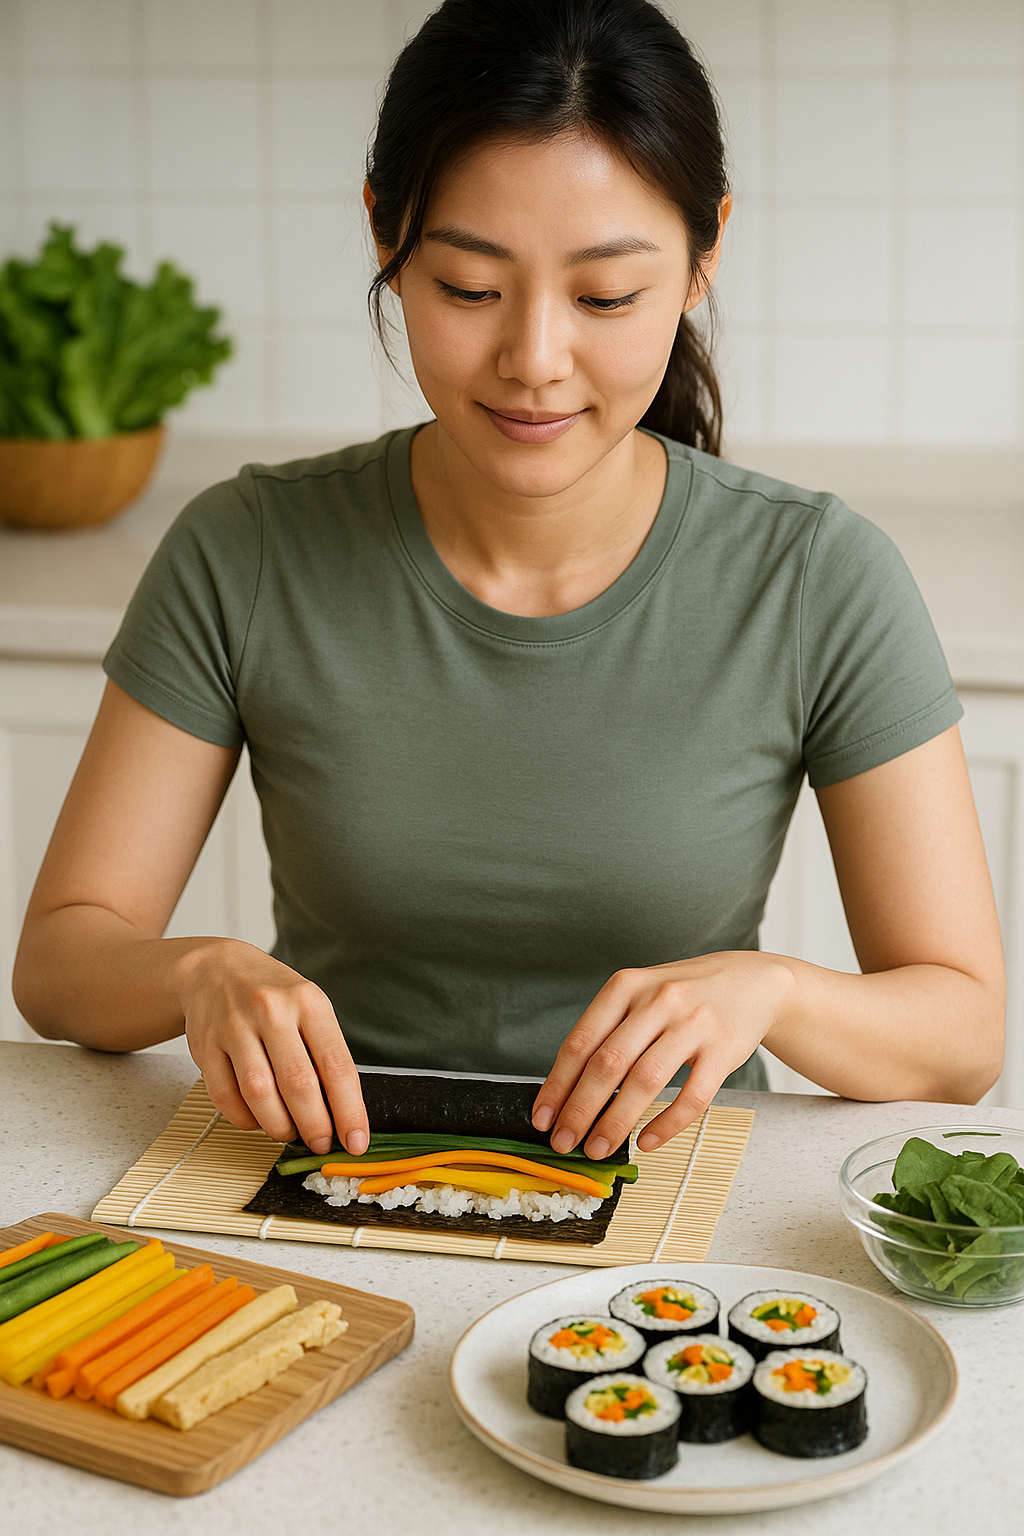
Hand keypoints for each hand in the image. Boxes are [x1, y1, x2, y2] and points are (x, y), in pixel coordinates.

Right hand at [178, 939, 367, 1155]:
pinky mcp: (203, 1044)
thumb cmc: (273, 996)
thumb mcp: (309, 1008)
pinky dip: (245, 1119)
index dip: (349, 1110)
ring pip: (259, 1094)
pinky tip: (257, 1118)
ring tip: (289, 1133)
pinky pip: (225, 1097)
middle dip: (314, 1126)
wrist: (215, 970)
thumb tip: (343, 1115)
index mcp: (308, 1002)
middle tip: (321, 1143)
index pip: (336, 1064)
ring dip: (278, 1127)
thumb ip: (325, 1054)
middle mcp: (271, 1010)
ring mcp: (233, 1026)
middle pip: (298, 1084)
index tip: (357, 1141)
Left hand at [531, 952, 794, 1157]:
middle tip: (564, 1142)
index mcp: (626, 986)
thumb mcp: (641, 994)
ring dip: (616, 1122)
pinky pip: (692, 1097)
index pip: (581, 1041)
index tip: (542, 1118)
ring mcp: (693, 1024)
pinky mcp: (723, 1049)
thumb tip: (568, 1091)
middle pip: (608, 1063)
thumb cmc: (684, 994)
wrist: (752, 982)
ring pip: (645, 1081)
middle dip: (580, 1110)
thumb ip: (609, 1031)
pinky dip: (666, 1125)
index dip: (558, 1084)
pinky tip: (646, 1141)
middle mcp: (657, 1000)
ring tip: (598, 1148)